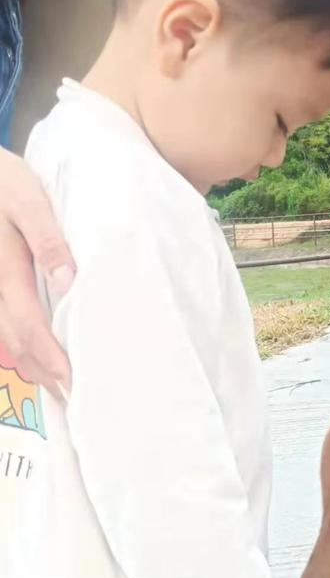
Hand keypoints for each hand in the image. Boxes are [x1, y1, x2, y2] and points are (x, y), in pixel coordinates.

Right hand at [0, 148, 74, 394]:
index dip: (50, 358)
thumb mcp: (28, 198)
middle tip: (74, 397)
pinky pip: (3, 326)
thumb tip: (69, 283)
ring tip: (61, 387)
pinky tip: (40, 358)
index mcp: (2, 269)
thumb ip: (47, 239)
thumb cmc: (2, 180)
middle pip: (15, 341)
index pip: (27, 325)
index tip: (73, 382)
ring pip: (7, 338)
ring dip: (33, 364)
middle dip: (45, 372)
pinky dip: (22, 346)